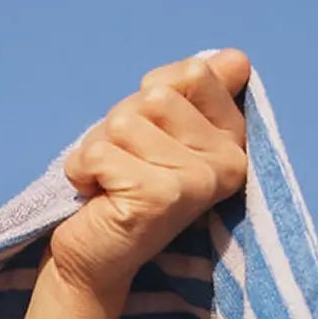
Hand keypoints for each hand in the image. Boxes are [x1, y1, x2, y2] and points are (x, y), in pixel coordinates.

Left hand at [49, 49, 250, 300]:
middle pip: (156, 96)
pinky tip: (96, 197)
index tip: (149, 137)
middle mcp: (226, 162)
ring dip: (99, 148)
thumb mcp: (157, 130)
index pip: (195, 72)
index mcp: (233, 140)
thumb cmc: (121, 187)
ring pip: (125, 121)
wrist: (92, 259)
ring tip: (109, 183)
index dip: (152, 94)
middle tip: (123, 166)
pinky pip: (101, 152)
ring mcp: (197, 181)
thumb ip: (192, 93)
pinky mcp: (160, 197)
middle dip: (121, 124)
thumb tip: (236, 59)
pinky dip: (82, 169)